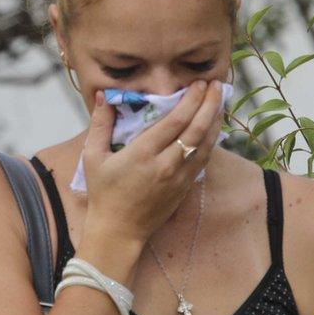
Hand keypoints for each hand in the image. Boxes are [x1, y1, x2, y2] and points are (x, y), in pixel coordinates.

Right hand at [80, 80, 224, 245]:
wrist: (118, 231)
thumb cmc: (102, 193)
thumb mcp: (92, 157)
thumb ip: (100, 124)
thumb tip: (101, 96)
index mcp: (143, 154)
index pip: (175, 121)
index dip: (190, 100)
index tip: (197, 84)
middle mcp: (166, 164)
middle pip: (196, 129)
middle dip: (209, 104)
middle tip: (215, 84)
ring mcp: (179, 178)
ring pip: (206, 144)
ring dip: (215, 120)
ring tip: (220, 100)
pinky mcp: (185, 188)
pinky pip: (204, 159)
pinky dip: (212, 140)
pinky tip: (214, 127)